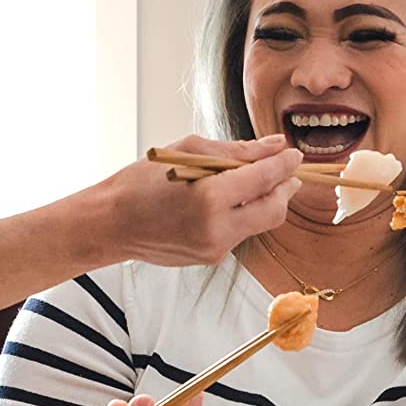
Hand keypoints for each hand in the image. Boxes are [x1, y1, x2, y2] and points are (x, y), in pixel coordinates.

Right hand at [100, 135, 301, 266]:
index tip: (294, 153)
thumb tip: (275, 147)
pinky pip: (240, 232)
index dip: (284, 164)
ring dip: (264, 200)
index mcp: (210, 197)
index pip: (265, 179)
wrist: (112, 223)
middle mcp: (217, 228)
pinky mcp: (211, 258)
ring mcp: (215, 248)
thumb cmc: (142, 182)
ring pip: (260, 223)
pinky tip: (227, 200)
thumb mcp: (189, 151)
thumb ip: (237, 151)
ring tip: (250, 180)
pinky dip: (243, 213)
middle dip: (285, 188)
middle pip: (274, 210)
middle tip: (285, 170)